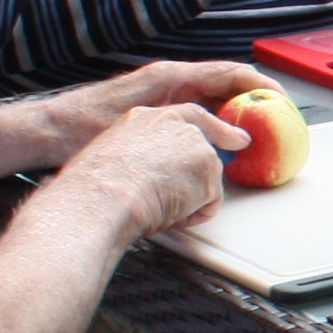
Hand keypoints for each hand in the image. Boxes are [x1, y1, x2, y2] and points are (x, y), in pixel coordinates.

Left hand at [42, 59, 267, 164]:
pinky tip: (221, 143)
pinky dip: (215, 122)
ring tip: (257, 133)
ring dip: (236, 112)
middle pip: (226, 84)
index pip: (230, 73)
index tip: (281, 100)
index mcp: (172, 77)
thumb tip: (226, 139)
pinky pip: (196, 111)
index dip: (260, 85)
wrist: (47, 130)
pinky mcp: (154, 110)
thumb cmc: (84, 125)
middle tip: (278, 121)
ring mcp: (163, 95)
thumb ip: (187, 125)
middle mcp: (170, 81)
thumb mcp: (142, 121)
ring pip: (212, 98)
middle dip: (255, 100)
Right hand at [50, 101, 233, 242]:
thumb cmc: (95, 185)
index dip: (216, 130)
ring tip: (155, 203)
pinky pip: (209, 204)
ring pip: (205, 183)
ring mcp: (196, 145)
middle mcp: (177, 125)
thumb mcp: (112, 155)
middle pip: (205, 153)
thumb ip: (139, 154)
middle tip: (168, 197)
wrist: (103, 194)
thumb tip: (142, 174)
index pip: (191, 117)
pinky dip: (192, 216)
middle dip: (198, 179)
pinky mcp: (208, 169)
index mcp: (146, 118)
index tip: (237, 139)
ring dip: (186, 201)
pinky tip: (168, 212)